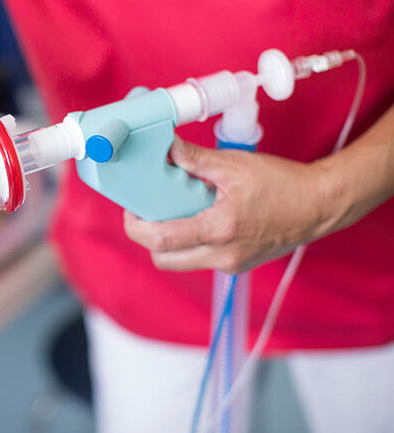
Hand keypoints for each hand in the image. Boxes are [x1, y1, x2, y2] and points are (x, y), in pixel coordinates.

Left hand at [124, 138, 336, 272]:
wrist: (319, 205)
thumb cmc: (283, 183)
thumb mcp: (235, 165)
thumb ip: (194, 159)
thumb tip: (165, 147)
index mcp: (220, 230)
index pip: (160, 239)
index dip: (135, 226)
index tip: (131, 209)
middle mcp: (222, 255)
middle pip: (163, 259)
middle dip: (148, 237)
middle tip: (149, 211)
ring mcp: (230, 265)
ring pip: (179, 262)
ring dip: (169, 241)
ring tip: (176, 211)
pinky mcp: (236, 267)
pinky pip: (199, 260)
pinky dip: (190, 243)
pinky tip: (199, 219)